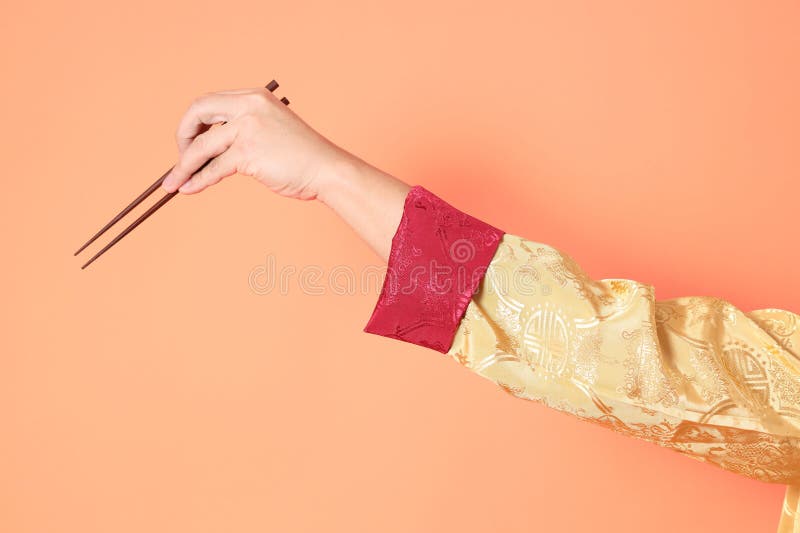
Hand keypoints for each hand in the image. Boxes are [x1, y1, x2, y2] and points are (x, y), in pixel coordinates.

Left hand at [161, 86, 347, 199]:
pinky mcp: (249, 153)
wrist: (327, 170)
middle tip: (180, 159)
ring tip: (173, 183)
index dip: (193, 123)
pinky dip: (197, 180)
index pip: (209, 102)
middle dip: (182, 137)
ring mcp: (248, 128)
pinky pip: (213, 168)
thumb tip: (206, 150)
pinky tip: (189, 188)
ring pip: (202, 147)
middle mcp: (249, 106)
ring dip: (183, 166)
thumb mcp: (270, 129)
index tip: (189, 142)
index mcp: (254, 97)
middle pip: (197, 113)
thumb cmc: (302, 156)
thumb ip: (242, 130)